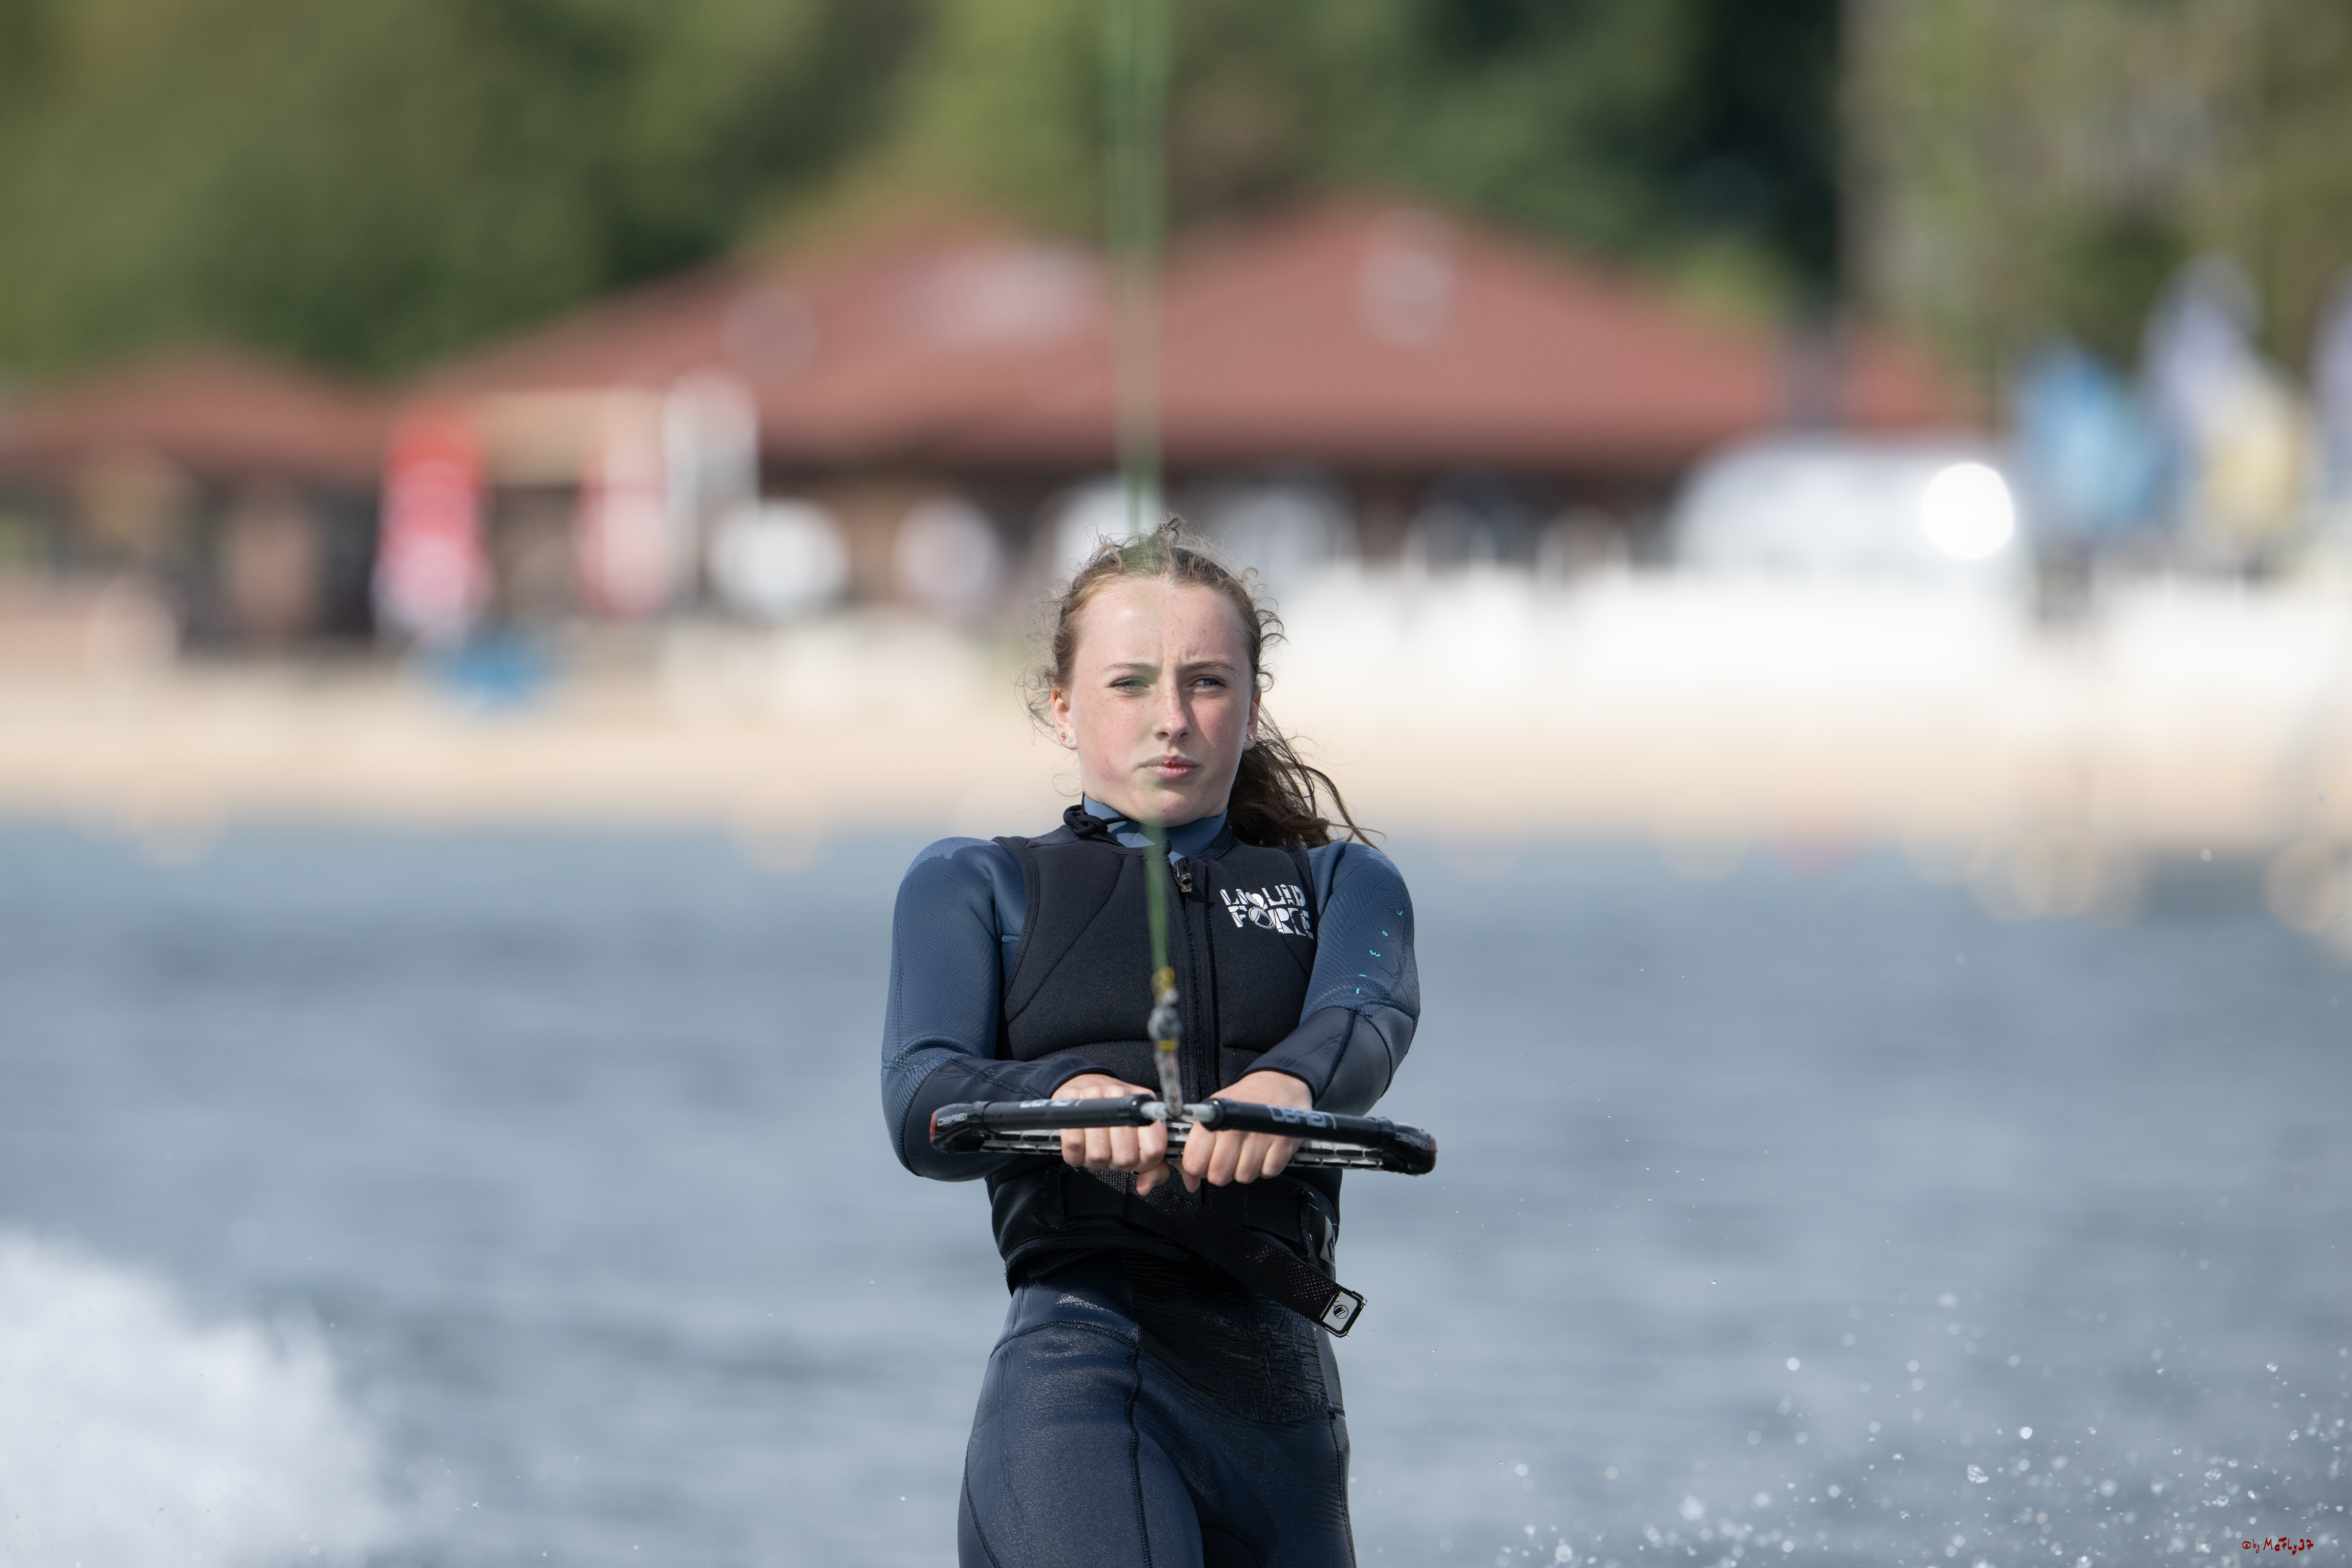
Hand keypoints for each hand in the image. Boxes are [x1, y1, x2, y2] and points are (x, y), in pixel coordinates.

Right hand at [1052, 1074, 1173, 1194]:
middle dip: (1116, 1164)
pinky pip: (1073, 1147)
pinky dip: (1075, 1156)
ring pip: (1099, 1155)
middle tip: (1111, 1154)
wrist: (1084, 1084)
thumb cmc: (1114, 1113)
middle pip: (1125, 1157)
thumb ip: (1152, 1163)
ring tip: (1095, 1149)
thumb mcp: (1139, 1132)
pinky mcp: (1070, 1105)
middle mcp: (1121, 1098)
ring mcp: (1095, 1100)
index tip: (1135, 1160)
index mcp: (1143, 1106)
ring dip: (1095, 1161)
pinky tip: (1081, 1147)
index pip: (1154, 1149)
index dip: (1143, 1164)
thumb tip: (1145, 1187)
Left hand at [1181, 1069, 1309, 1191]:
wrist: (1277, 1084)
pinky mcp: (1282, 1144)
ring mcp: (1259, 1138)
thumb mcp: (1213, 1112)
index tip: (1204, 1164)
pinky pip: (1267, 1173)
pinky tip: (1264, 1151)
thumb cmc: (1243, 1100)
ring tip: (1248, 1151)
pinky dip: (1266, 1166)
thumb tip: (1190, 1180)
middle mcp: (1235, 1129)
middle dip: (1222, 1171)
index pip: (1194, 1163)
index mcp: (1213, 1122)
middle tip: (1228, 1158)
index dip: (1198, 1169)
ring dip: (1245, 1169)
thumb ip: (1198, 1144)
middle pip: (1219, 1175)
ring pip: (1243, 1177)